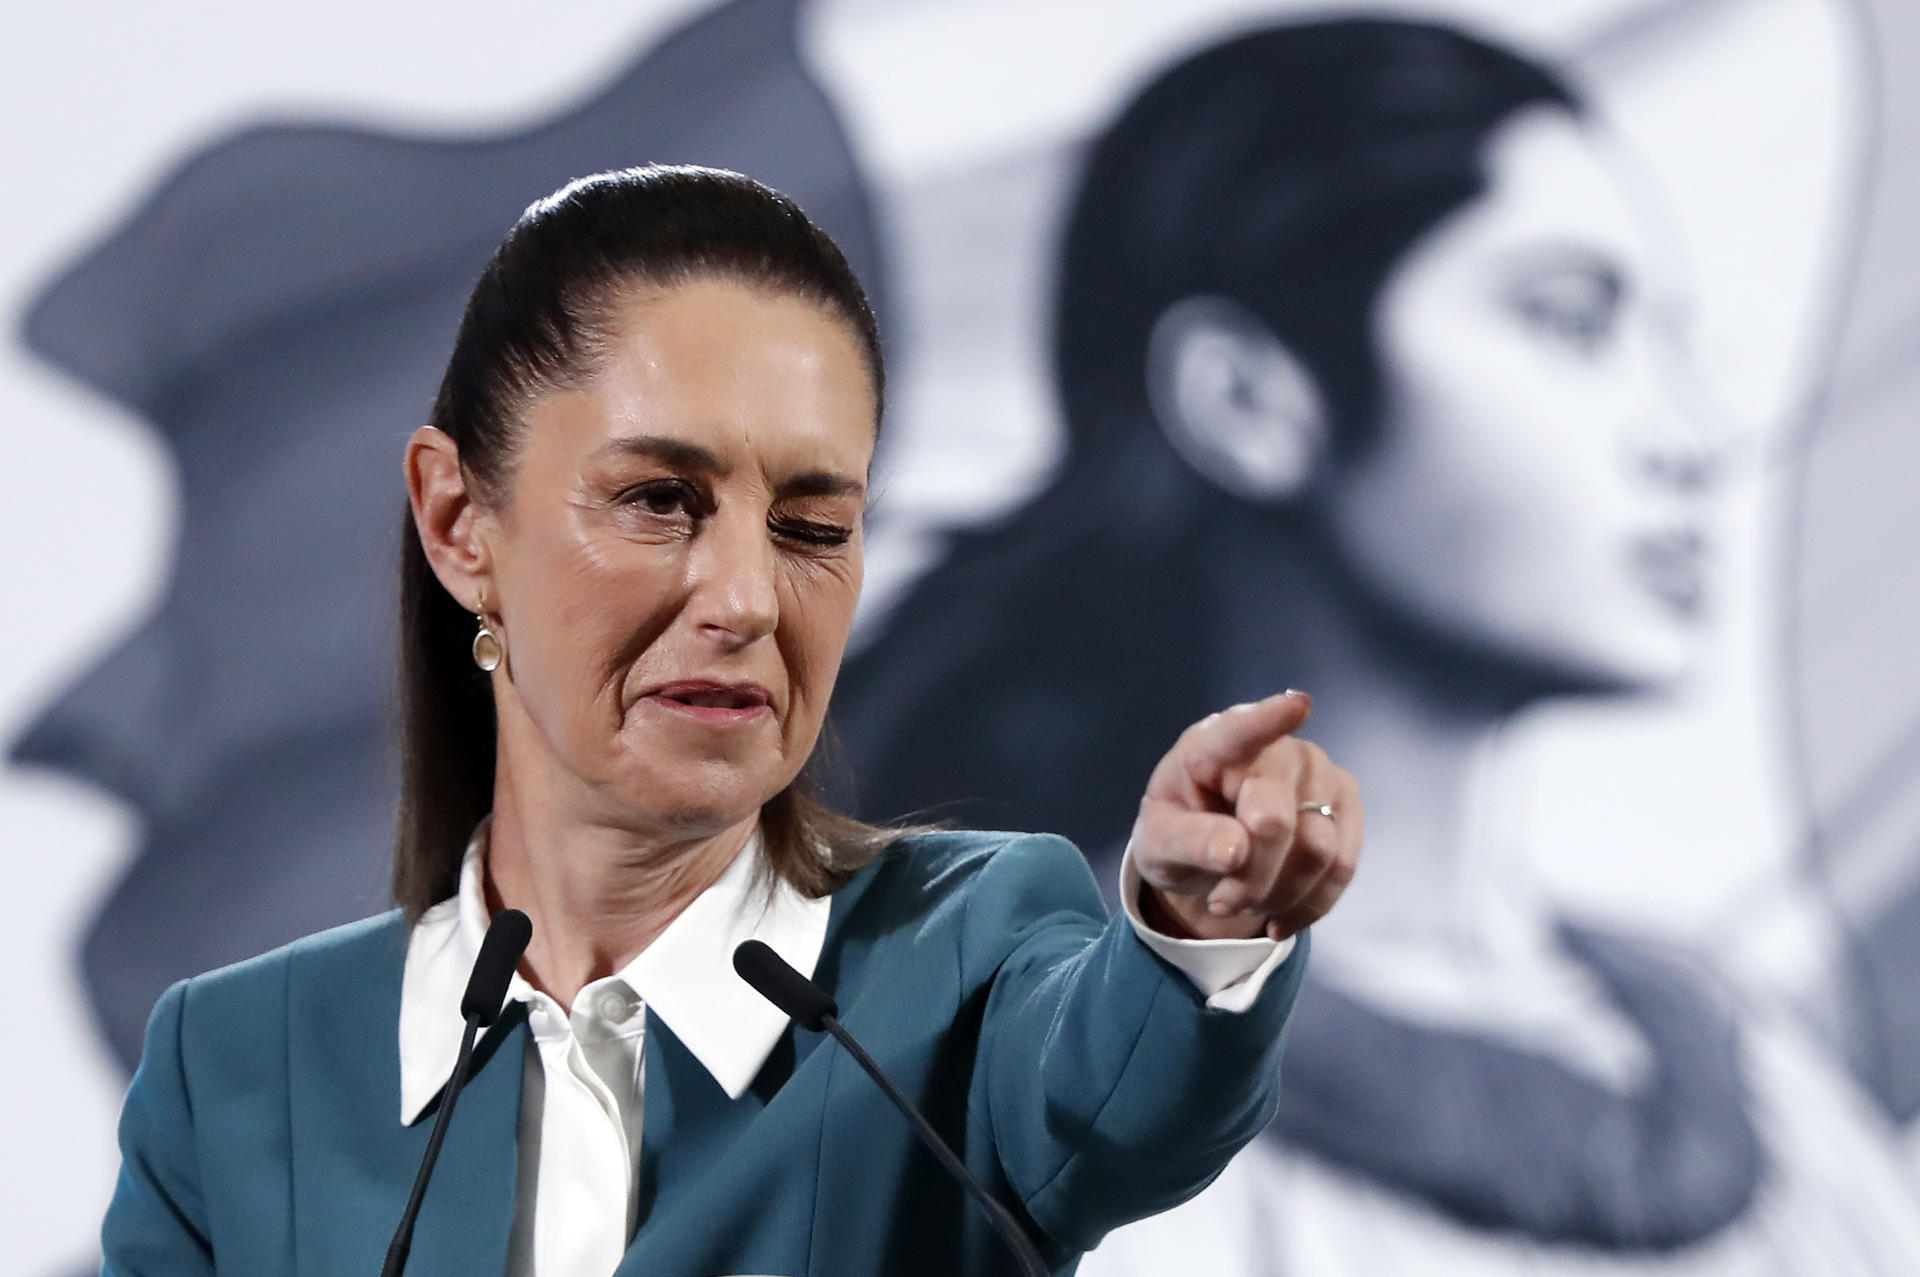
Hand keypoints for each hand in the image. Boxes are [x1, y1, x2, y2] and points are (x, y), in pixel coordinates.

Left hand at [1130, 691, 1361, 940]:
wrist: (1212, 854)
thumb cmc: (1180, 834)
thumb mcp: (1159, 846)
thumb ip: (1189, 843)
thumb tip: (1236, 851)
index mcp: (1214, 745)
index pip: (1242, 730)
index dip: (1269, 719)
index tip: (1296, 705)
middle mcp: (1276, 749)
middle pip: (1277, 821)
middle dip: (1250, 878)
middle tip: (1220, 902)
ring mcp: (1319, 772)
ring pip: (1318, 850)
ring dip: (1277, 895)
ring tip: (1244, 902)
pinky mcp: (1346, 806)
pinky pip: (1342, 867)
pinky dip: (1308, 906)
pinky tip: (1277, 918)